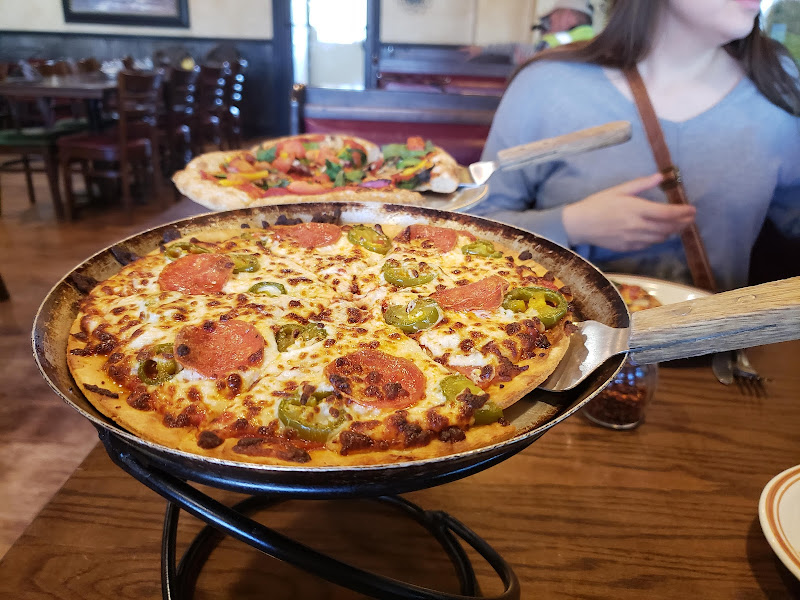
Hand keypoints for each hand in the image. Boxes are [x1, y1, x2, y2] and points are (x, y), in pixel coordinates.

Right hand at [562, 173, 696, 250]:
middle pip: (668, 227)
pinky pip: (649, 245)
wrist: (580, 224)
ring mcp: (634, 239)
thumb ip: (641, 184)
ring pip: (660, 238)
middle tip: (691, 218)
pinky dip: (658, 239)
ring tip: (679, 226)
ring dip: (672, 232)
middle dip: (683, 223)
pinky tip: (660, 234)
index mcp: (637, 209)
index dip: (683, 212)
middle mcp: (638, 226)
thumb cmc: (598, 204)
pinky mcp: (628, 247)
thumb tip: (661, 176)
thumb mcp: (619, 189)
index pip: (667, 213)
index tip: (692, 209)